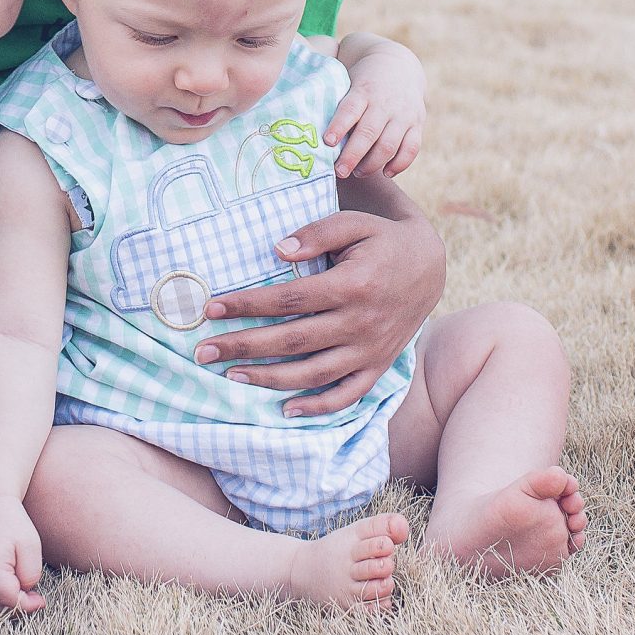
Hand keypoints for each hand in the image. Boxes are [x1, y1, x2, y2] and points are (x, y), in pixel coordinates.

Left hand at [193, 207, 444, 415]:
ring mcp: (371, 350)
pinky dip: (318, 407)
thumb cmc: (382, 241)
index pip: (289, 300)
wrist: (431, 267)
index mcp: (352, 285)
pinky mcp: (378, 366)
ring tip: (231, 376)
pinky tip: (286, 410)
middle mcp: (361, 323)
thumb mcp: (355, 223)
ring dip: (270, 379)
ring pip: (314, 373)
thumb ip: (316, 233)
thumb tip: (277, 251)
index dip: (247, 305)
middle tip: (203, 351)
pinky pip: (347, 394)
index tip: (211, 307)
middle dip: (243, 347)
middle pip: (293, 341)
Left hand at [327, 39, 425, 176]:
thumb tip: (306, 128)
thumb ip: (334, 101)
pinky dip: (400, 164)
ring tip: (357, 172)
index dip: (339, 126)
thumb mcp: (348, 81)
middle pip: (369, 133)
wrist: (398, 64)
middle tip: (339, 171)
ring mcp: (404, 114)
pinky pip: (412, 148)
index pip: (350, 109)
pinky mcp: (417, 123)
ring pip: (389, 144)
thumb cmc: (362, 79)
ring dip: (373, 164)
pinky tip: (385, 172)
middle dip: (353, 155)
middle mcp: (385, 103)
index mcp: (364, 90)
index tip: (327, 142)